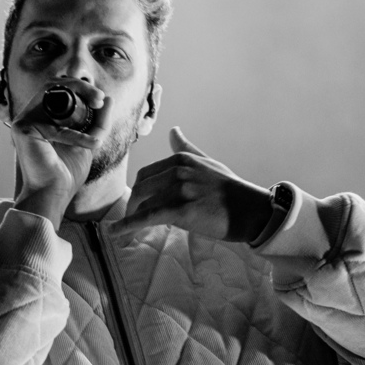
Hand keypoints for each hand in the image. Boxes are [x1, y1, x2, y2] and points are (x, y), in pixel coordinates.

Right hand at [8, 82, 110, 225]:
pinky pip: (54, 126)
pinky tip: (92, 144)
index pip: (59, 89)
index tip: (101, 100)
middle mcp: (31, 114)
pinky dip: (76, 135)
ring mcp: (24, 120)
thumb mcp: (90, 141)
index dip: (81, 87)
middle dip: (80, 86)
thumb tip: (109, 99)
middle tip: (100, 98)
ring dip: (79, 93)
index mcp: (44, 115)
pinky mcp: (22, 129)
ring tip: (99, 104)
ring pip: (51, 92)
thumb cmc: (67, 172)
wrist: (54, 194)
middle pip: (53, 84)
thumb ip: (98, 121)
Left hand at [109, 127, 270, 241]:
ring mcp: (179, 190)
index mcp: (182, 160)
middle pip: (141, 188)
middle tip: (133, 218)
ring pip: (143, 204)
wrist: (250, 210)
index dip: (139, 191)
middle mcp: (178, 171)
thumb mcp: (207, 162)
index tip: (137, 203)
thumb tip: (173, 131)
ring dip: (130, 218)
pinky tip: (114, 233)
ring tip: (125, 230)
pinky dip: (126, 226)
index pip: (147, 174)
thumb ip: (186, 148)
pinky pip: (146, 218)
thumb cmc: (230, 190)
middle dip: (133, 204)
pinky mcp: (181, 210)